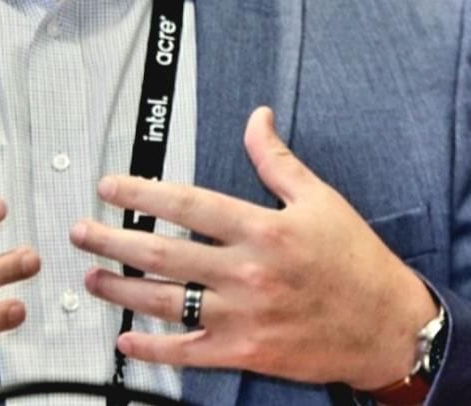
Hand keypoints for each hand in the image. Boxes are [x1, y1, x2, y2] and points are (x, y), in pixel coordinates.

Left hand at [69, 106, 435, 389]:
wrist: (390, 327)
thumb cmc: (354, 260)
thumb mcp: (319, 199)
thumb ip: (276, 160)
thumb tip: (257, 117)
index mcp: (260, 229)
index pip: (186, 204)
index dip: (141, 193)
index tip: (109, 187)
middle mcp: (245, 273)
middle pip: (164, 253)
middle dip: (114, 240)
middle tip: (80, 231)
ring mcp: (242, 317)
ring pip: (167, 302)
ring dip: (122, 290)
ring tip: (91, 275)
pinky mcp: (247, 353)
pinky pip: (189, 352)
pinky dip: (154, 349)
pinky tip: (125, 340)